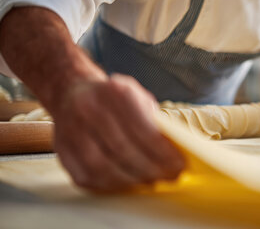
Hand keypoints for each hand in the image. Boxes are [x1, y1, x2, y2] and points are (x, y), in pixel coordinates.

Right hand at [51, 74, 184, 191]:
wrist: (71, 92)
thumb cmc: (113, 98)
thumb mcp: (138, 97)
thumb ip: (154, 121)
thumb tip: (173, 151)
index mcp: (115, 93)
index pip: (143, 130)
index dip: (163, 153)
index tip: (179, 164)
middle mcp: (90, 109)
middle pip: (123, 151)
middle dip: (151, 169)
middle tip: (170, 176)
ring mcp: (72, 131)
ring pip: (104, 168)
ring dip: (133, 180)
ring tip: (151, 180)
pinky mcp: (62, 151)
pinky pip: (88, 177)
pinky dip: (112, 184)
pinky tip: (128, 181)